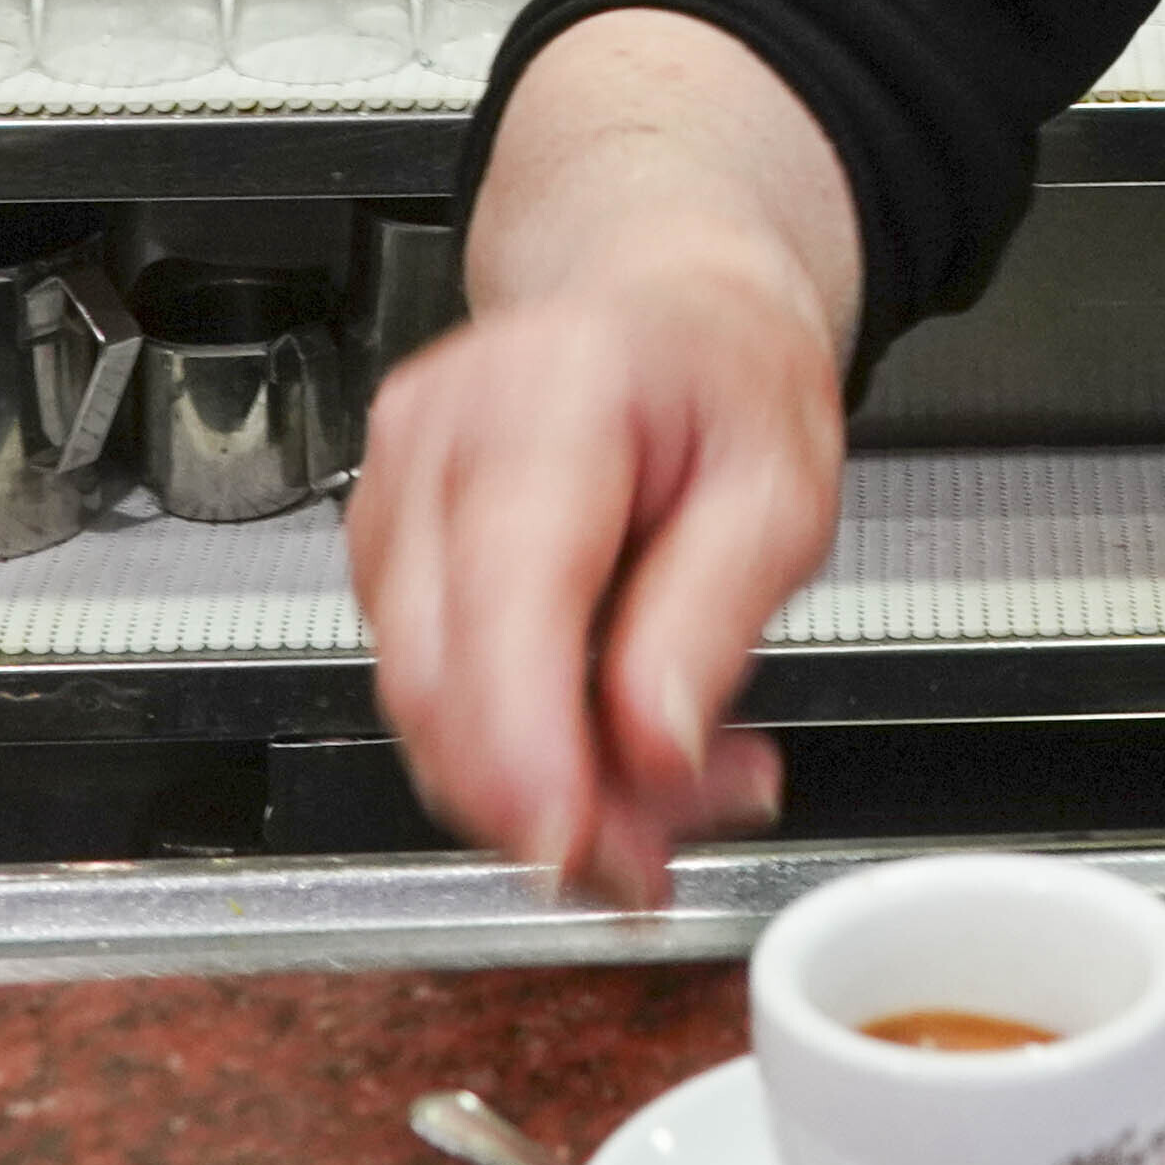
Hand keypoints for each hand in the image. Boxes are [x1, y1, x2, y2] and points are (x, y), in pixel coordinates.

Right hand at [352, 223, 843, 905]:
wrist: (664, 303)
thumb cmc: (722, 372)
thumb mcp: (784, 485)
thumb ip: (712, 616)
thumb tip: (651, 746)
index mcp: (547, 400)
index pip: (503, 599)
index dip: (522, 749)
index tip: (571, 846)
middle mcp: (435, 443)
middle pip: (438, 678)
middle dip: (543, 803)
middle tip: (656, 861)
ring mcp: (389, 498)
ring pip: (423, 705)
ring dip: (535, 788)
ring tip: (666, 796)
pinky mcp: (380, 554)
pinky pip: (427, 688)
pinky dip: (511, 748)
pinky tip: (604, 742)